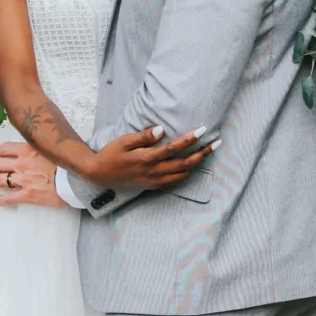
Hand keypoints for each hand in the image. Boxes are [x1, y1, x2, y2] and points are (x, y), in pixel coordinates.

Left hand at [0, 141, 65, 206]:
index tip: (0, 155)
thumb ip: (45, 147)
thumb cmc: (69, 164)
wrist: (77, 179)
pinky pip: (8, 198)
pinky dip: (1, 200)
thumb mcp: (54, 148)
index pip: (4, 148)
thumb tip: (45, 146)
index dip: (0, 152)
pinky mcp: (27, 194)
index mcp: (28, 150)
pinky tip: (0, 200)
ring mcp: (23, 179)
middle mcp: (22, 163)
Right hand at [86, 126, 217, 190]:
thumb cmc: (111, 154)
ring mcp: (154, 180)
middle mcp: (154, 171)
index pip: (174, 148)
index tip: (203, 129)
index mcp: (147, 158)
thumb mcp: (123, 141)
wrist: (99, 174)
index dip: (190, 139)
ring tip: (207, 152)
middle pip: (185, 163)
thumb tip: (161, 129)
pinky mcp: (153, 185)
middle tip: (217, 143)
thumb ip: (143, 136)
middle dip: (203, 153)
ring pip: (182, 174)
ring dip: (197, 163)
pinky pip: (175, 181)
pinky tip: (192, 165)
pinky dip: (186, 173)